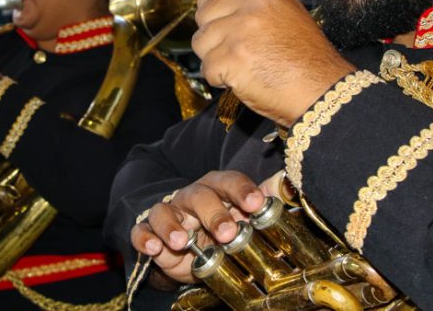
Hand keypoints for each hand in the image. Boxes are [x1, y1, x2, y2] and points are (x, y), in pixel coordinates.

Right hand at [130, 171, 265, 284]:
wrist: (193, 252)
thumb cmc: (224, 227)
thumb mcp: (247, 215)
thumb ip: (267, 197)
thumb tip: (290, 184)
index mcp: (218, 189)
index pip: (229, 181)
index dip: (242, 190)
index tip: (256, 203)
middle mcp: (192, 197)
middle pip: (199, 196)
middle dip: (213, 213)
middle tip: (227, 233)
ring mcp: (169, 214)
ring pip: (165, 210)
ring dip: (172, 226)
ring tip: (183, 242)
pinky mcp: (150, 233)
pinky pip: (141, 231)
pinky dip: (144, 238)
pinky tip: (153, 248)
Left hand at [192, 0, 354, 125]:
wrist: (322, 90)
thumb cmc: (306, 60)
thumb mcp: (287, 14)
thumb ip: (256, 4)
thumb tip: (219, 4)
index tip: (209, 13)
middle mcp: (253, 4)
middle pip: (205, 12)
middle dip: (211, 34)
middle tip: (230, 51)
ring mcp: (241, 29)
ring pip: (201, 41)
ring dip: (214, 58)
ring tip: (240, 67)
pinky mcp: (233, 57)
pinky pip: (207, 68)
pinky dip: (219, 79)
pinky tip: (240, 81)